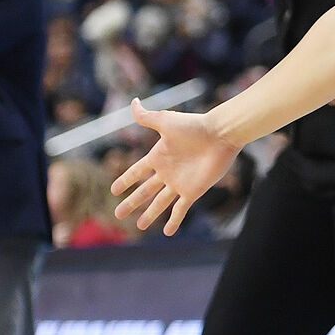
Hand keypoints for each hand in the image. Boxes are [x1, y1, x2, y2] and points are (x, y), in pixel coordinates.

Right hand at [113, 101, 241, 234]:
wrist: (221, 134)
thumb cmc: (194, 126)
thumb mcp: (165, 121)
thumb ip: (146, 116)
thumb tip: (133, 102)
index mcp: (158, 156)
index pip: (136, 172)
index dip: (125, 180)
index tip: (113, 190)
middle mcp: (167, 171)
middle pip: (144, 191)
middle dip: (131, 203)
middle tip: (117, 215)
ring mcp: (179, 182)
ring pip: (160, 203)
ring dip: (150, 214)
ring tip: (139, 226)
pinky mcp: (193, 191)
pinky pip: (181, 209)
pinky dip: (174, 221)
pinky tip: (167, 232)